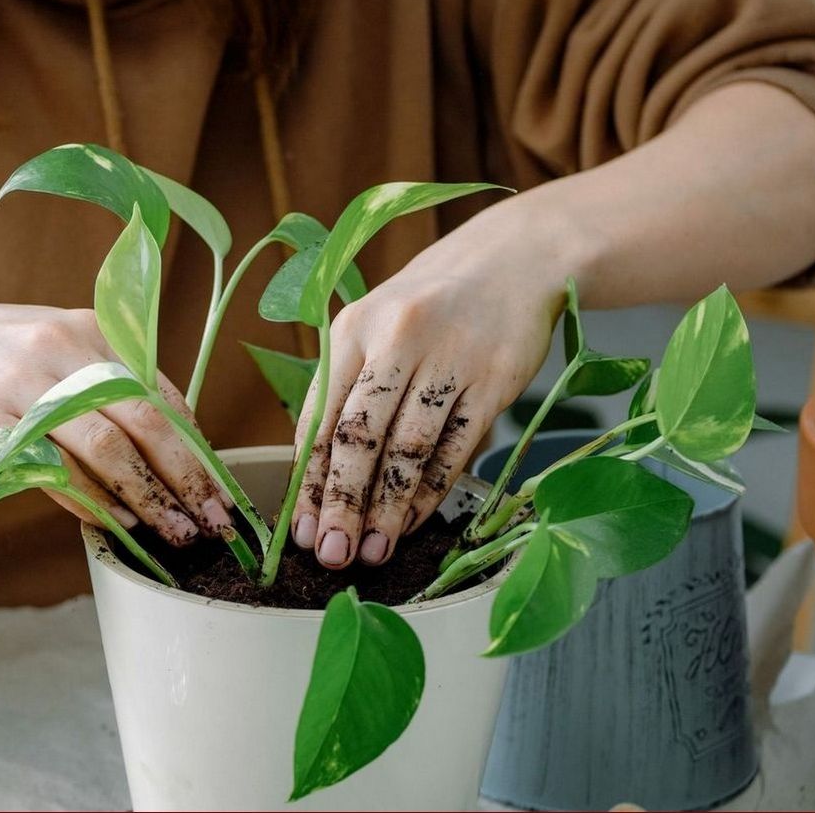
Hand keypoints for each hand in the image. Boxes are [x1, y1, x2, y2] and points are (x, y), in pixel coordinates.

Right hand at [0, 297, 229, 544]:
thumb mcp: (53, 349)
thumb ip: (106, 386)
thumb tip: (173, 446)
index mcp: (91, 328)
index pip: (162, 392)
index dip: (197, 446)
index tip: (222, 489)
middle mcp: (62, 346)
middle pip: (143, 420)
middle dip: (186, 478)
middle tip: (214, 522)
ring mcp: (20, 381)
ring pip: (102, 448)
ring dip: (144, 499)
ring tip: (172, 534)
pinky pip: (49, 470)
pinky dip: (85, 501)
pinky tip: (109, 523)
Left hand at [290, 203, 568, 567]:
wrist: (513, 259)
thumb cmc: (430, 305)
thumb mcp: (376, 327)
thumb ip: (347, 389)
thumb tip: (317, 476)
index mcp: (353, 328)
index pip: (320, 417)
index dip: (309, 481)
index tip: (301, 530)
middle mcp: (397, 339)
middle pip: (360, 437)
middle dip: (342, 505)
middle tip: (332, 555)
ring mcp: (450, 359)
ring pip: (409, 450)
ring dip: (387, 510)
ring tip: (372, 552)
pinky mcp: (495, 379)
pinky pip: (456, 448)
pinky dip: (431, 490)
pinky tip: (412, 521)